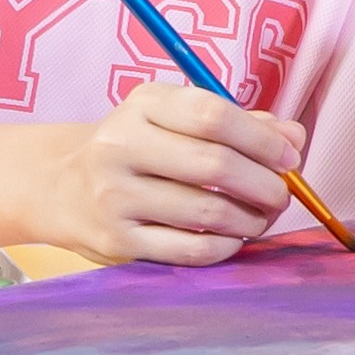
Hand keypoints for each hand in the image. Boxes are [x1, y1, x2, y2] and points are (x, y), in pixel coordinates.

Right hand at [41, 81, 310, 264]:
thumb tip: (294, 138)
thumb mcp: (176, 119)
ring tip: (261, 216)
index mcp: (143, 105)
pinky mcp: (116, 241)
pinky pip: (191, 249)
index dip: (263, 139)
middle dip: (265, 183)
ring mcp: (114, 196)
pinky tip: (233, 237)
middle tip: (282, 194)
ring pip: (208, 211)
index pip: (213, 115)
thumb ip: (240, 124)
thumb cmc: (138, 148)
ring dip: (252, 218)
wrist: (60, 187)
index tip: (289, 156)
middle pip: (215, 165)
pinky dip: (226, 245)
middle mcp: (120, 146)